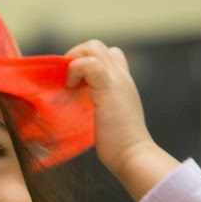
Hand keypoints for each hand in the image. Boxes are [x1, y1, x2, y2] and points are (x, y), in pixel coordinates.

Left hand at [65, 40, 179, 199]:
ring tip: (69, 83)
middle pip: (96, 46)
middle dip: (75, 57)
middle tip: (68, 80)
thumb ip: (98, 104)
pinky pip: (88, 64)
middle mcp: (122, 76)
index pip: (108, 54)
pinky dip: (74, 70)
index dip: (85, 61)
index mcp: (122, 83)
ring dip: (73, 61)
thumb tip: (75, 103)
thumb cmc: (118, 144)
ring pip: (93, 47)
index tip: (74, 82)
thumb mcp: (107, 116)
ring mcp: (117, 80)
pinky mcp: (109, 87)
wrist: (132, 155)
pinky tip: (71, 88)